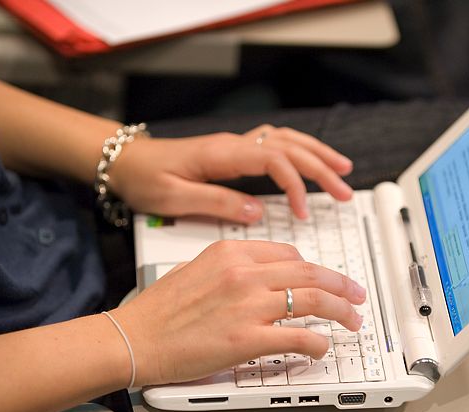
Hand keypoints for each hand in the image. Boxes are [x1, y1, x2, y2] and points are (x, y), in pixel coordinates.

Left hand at [110, 125, 353, 221]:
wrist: (124, 163)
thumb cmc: (144, 179)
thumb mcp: (174, 198)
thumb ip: (216, 203)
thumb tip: (257, 212)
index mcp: (221, 154)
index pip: (273, 159)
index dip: (295, 183)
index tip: (303, 211)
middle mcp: (232, 145)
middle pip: (289, 146)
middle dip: (321, 166)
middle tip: (344, 190)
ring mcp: (234, 146)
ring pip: (286, 141)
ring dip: (316, 154)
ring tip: (343, 171)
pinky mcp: (232, 154)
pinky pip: (275, 146)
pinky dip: (298, 153)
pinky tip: (310, 164)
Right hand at [112, 240, 366, 384]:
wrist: (134, 338)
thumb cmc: (156, 310)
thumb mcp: (194, 268)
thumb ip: (230, 268)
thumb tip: (259, 277)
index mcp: (231, 251)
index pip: (289, 253)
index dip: (315, 267)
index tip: (325, 277)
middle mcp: (244, 272)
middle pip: (310, 272)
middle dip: (341, 284)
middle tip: (356, 295)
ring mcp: (248, 304)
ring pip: (313, 299)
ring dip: (340, 310)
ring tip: (352, 320)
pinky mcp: (247, 338)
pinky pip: (299, 336)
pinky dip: (317, 342)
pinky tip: (322, 347)